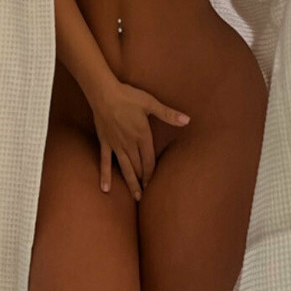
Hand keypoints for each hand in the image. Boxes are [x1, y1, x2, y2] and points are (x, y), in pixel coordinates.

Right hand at [90, 77, 189, 199]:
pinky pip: (105, 162)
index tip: (154, 186)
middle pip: (138, 167)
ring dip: (131, 183)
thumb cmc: (128, 96)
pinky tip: (105, 189)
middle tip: (147, 195)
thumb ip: (168, 114)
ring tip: (136, 197)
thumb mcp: (151, 103)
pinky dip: (105, 175)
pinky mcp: (105, 142)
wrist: (104, 93)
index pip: (149, 161)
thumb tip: (187, 120)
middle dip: (143, 181)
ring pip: (125, 168)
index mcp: (142, 136)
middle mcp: (129, 144)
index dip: (152, 174)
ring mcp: (116, 145)